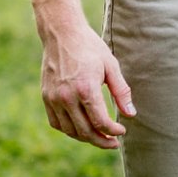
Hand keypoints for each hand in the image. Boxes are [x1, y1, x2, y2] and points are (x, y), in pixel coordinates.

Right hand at [40, 21, 135, 147]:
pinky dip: (69, 130)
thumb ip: (121, 92)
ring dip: (85, 138)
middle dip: (101, 140)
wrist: (61, 34)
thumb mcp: (111, 66)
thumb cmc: (90, 47)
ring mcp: (53, 98)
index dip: (113, 131)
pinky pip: (56, 123)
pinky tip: (81, 128)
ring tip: (99, 137)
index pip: (100, 122)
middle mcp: (67, 97)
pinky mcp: (46, 97)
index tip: (122, 131)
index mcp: (86, 89)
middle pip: (85, 131)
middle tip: (113, 142)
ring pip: (70, 130)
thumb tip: (131, 114)